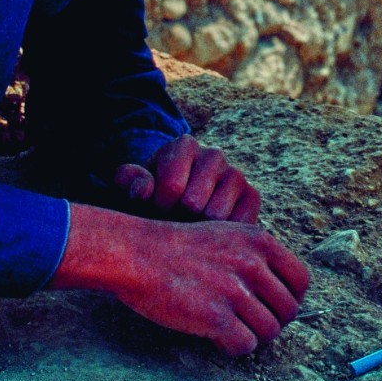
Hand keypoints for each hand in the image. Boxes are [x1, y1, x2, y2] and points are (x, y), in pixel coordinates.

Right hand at [53, 205, 309, 356]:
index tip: (274, 306)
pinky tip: (218, 339)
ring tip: (232, 330)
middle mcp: (252, 264)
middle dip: (273, 322)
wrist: (138, 254)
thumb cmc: (179, 246)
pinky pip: (245, 346)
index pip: (302, 280)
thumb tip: (282, 287)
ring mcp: (234, 291)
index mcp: (260, 241)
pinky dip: (234, 348)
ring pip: (269, 331)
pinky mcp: (215, 317)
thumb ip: (256, 255)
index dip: (292, 298)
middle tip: (250, 323)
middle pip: (288, 310)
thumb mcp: (227, 234)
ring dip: (253, 336)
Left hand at [113, 135, 259, 222]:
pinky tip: (209, 231)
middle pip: (194, 203)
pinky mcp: (252, 196)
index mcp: (184, 145)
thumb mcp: (131, 188)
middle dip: (178, 219)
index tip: (155, 209)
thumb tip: (144, 191)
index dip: (158, 207)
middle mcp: (214, 154)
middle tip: (173, 220)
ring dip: (199, 229)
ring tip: (189, 225)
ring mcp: (236, 175)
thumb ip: (129, 183)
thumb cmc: (151, 197)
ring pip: (216, 215)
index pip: (171, 186)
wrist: (177, 207)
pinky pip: (239, 224)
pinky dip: (222, 235)